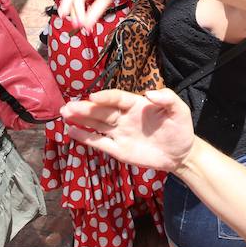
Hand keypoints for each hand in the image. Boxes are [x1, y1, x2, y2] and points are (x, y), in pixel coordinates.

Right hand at [61, 88, 194, 171]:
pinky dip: (85, 137)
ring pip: (96, 124)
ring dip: (80, 119)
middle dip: (85, 108)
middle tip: (67, 106)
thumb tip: (151, 93)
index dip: (105, 97)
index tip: (92, 96)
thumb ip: (167, 99)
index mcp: (136, 104)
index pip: (117, 98)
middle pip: (102, 111)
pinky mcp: (118, 149)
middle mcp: (124, 117)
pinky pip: (99, 142)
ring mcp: (120, 133)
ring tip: (64, 114)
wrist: (181, 154)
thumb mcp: (180, 110)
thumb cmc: (180, 128)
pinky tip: (71, 131)